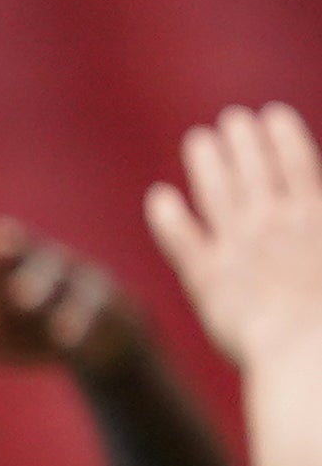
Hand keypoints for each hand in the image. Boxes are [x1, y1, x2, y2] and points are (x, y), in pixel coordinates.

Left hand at [0, 192, 142, 380]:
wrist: (100, 338)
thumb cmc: (25, 326)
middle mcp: (35, 263)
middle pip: (21, 248)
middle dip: (6, 242)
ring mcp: (70, 281)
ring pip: (56, 277)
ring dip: (39, 284)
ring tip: (21, 298)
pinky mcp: (101, 306)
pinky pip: (88, 311)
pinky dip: (76, 321)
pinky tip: (65, 336)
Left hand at [146, 104, 321, 367]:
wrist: (307, 351)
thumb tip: (316, 201)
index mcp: (315, 214)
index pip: (296, 161)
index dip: (281, 134)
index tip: (271, 114)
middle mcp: (273, 221)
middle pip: (253, 167)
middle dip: (242, 139)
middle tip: (230, 119)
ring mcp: (237, 246)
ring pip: (217, 190)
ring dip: (207, 160)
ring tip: (199, 139)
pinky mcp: (205, 277)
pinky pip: (182, 237)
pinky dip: (169, 215)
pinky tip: (159, 197)